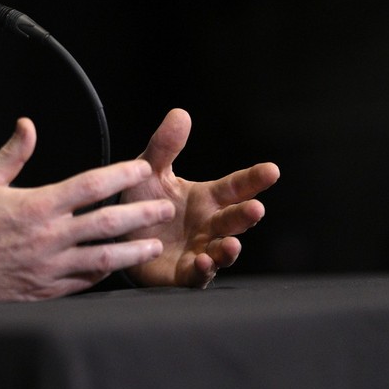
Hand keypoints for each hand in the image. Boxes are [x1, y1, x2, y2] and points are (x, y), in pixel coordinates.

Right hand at [0, 117, 175, 301]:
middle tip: (163, 208)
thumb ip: (12, 153)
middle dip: (140, 214)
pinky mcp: (45, 289)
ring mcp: (50, 266)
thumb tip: (28, 125)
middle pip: (107, 223)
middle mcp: (49, 236)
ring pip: (103, 258)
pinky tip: (116, 267)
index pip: (90, 186)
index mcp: (37, 205)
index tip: (141, 169)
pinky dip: (102, 274)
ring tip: (153, 244)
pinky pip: (83, 282)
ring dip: (132, 250)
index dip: (120, 175)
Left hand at [121, 108, 280, 287]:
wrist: (117, 234)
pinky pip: (198, 275)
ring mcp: (200, 250)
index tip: (271, 169)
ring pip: (222, 251)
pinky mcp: (183, 273)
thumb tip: (180, 113)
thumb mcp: (150, 170)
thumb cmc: (141, 201)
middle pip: (233, 220)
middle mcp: (208, 225)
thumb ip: (165, 146)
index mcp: (206, 198)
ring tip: (231, 244)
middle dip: (246, 215)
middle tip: (256, 208)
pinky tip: (203, 262)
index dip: (253, 179)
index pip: (235, 186)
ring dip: (229, 249)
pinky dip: (203, 270)